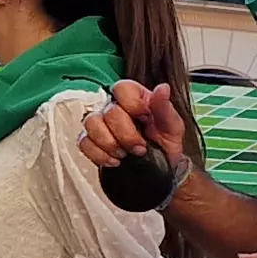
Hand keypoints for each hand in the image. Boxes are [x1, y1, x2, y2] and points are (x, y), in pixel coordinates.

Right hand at [78, 80, 194, 169]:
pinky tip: (114, 160)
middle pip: (109, 111)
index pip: (122, 88)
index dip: (132, 104)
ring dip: (109, 143)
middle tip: (139, 148)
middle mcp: (116, 108)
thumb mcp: (173, 127)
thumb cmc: (165, 143)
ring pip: (91, 124)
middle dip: (126, 135)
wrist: (160, 169)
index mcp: (135, 98)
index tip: (144, 119)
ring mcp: (101, 124)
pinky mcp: (92, 141)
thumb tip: (163, 88)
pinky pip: (84, 142)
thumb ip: (165, 108)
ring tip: (124, 154)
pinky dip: (99, 154)